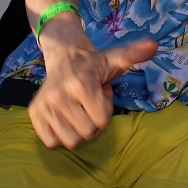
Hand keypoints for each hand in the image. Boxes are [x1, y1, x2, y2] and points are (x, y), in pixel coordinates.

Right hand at [27, 38, 157, 148]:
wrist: (64, 56)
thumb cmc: (94, 63)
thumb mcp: (115, 58)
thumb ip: (133, 54)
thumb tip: (153, 45)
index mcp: (81, 83)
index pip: (102, 120)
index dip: (106, 109)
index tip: (101, 93)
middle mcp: (59, 95)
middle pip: (87, 132)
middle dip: (93, 121)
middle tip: (90, 102)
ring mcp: (44, 106)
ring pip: (70, 140)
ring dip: (78, 130)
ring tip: (79, 109)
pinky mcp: (34, 114)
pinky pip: (51, 142)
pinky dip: (61, 135)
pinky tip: (66, 118)